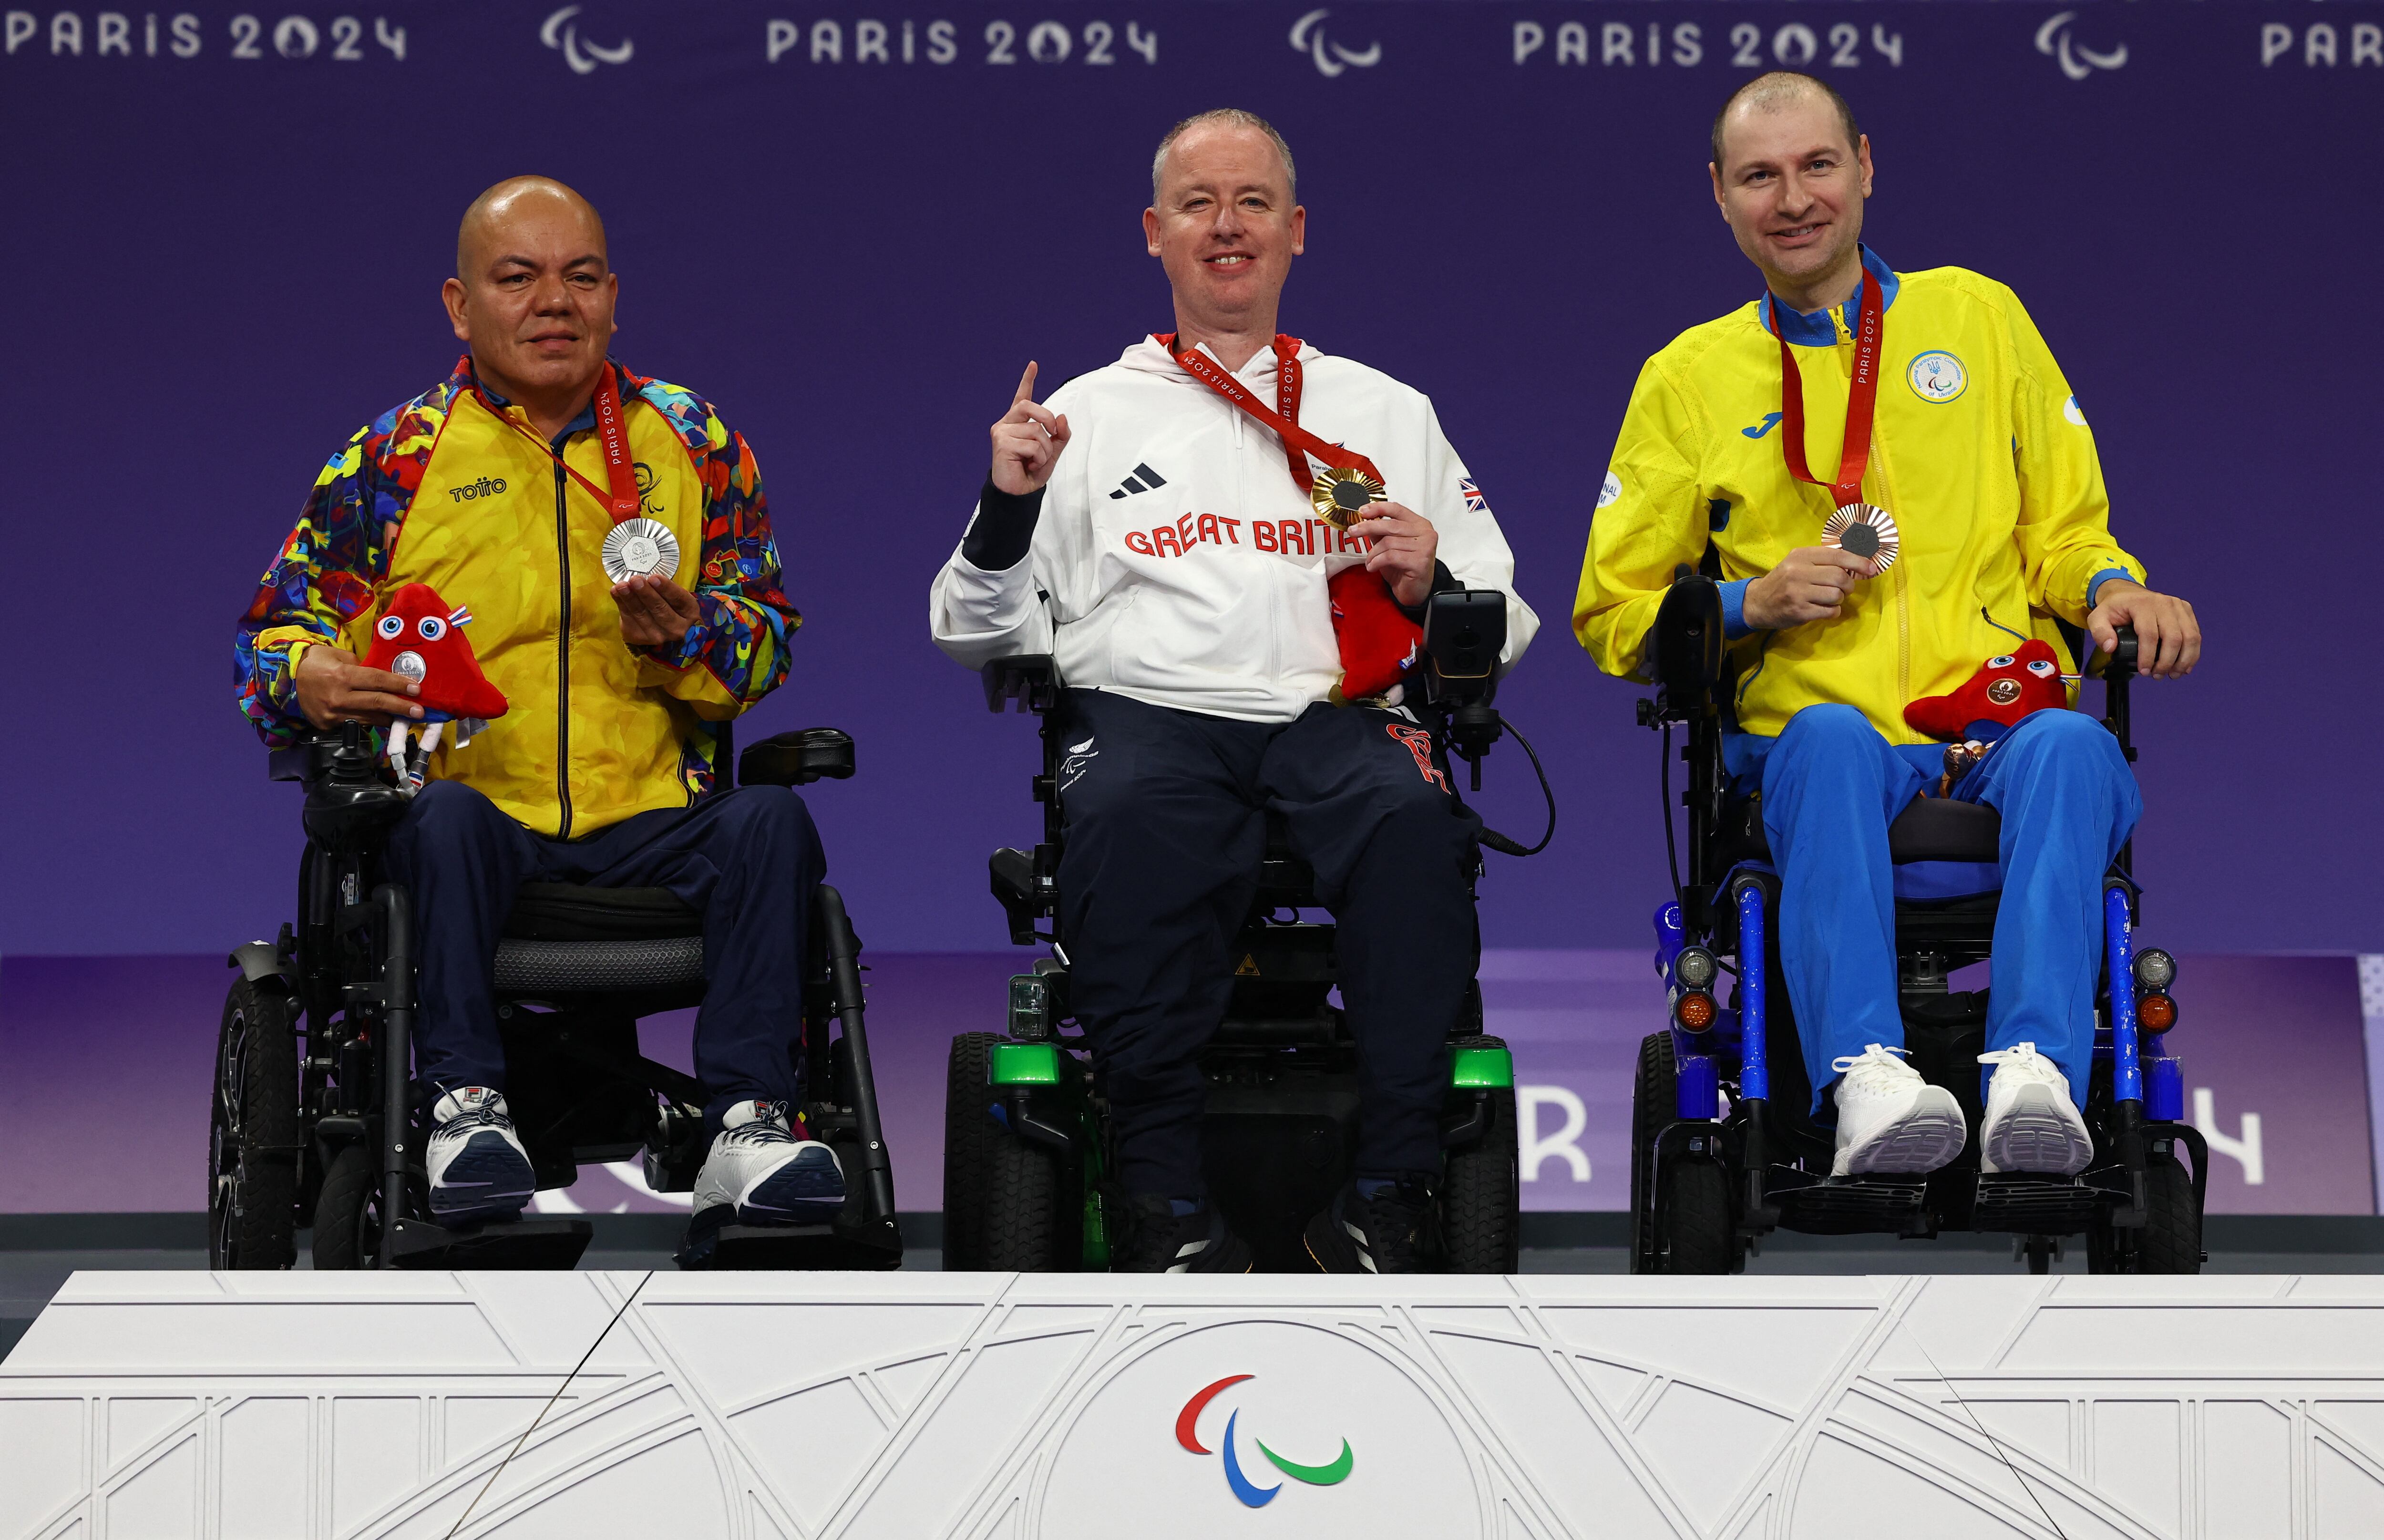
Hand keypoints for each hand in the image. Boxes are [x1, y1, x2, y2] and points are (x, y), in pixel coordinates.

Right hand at [294, 641, 422, 729]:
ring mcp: (333, 714)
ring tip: (408, 718)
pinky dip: (372, 723)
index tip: (417, 688)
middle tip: (420, 711)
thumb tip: (384, 678)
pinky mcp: (328, 725)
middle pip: (376, 703)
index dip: (398, 684)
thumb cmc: (316, 663)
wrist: (286, 679)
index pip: (376, 680)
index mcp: (341, 676)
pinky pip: (357, 725)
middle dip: (401, 707)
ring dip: (391, 718)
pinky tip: (386, 722)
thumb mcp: (338, 656)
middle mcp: (338, 697)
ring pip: (369, 718)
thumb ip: (361, 667)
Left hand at [612, 572, 701, 647]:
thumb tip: (645, 578)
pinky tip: (616, 592)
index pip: (678, 600)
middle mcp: (677, 628)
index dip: (666, 588)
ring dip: (629, 598)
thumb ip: (663, 587)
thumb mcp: (674, 595)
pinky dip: (620, 604)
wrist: (663, 628)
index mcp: (690, 613)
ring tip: (622, 585)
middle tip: (636, 580)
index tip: (654, 578)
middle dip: (646, 594)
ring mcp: (658, 636)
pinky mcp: (639, 638)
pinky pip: (628, 619)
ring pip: (642, 615)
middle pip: (660, 610)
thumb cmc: (670, 605)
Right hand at [989, 362, 1070, 495]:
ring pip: (1037, 430)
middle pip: (1030, 406)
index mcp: (1017, 423)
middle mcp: (1006, 424)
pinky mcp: (1001, 443)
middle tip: (1052, 434)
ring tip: (1035, 462)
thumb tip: (1062, 417)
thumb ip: (1060, 434)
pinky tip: (1029, 465)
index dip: (1027, 380)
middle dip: (1047, 419)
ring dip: (1045, 449)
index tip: (1033, 365)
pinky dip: (1039, 458)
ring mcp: (1001, 432)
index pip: (1022, 397)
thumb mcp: (1052, 451)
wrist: (1019, 492)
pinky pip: (1033, 445)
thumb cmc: (1031, 471)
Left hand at [1344, 502, 1439, 607]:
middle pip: (1391, 525)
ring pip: (1389, 542)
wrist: (1415, 592)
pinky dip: (1377, 561)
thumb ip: (1380, 532)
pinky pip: (1390, 556)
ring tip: (1369, 561)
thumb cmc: (1404, 568)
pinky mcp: (1420, 562)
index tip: (1362, 511)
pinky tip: (1373, 567)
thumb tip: (1364, 520)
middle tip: (1353, 531)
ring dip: (1373, 553)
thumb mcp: (1389, 546)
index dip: (1378, 508)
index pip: (1397, 509)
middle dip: (1368, 527)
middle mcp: (1425, 533)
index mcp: (1419, 524)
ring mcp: (1425, 547)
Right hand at [1742, 545, 1875, 629]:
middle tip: (1843, 589)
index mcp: (1800, 555)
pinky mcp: (1800, 611)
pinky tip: (1822, 609)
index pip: (1838, 556)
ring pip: (1836, 595)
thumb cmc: (1783, 581)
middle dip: (1848, 585)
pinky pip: (1830, 611)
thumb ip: (1822, 560)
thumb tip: (1856, 561)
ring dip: (1838, 599)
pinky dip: (1833, 611)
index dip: (1859, 562)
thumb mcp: (1797, 562)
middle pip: (1840, 577)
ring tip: (1828, 599)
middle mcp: (1798, 572)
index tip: (1871, 569)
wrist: (1757, 602)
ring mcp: (1798, 593)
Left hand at [2086, 578, 2199, 678]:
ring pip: (2190, 637)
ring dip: (2184, 660)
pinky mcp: (2186, 610)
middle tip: (2157, 675)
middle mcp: (2164, 603)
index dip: (2148, 656)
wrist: (2127, 593)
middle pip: (2174, 637)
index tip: (2144, 672)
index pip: (2149, 634)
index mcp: (2142, 604)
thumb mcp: (2098, 617)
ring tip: (2173, 674)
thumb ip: (2100, 632)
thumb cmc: (2114, 608)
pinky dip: (2193, 652)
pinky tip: (2185, 666)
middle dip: (2167, 662)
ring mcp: (2178, 606)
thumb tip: (2111, 648)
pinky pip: (2195, 634)